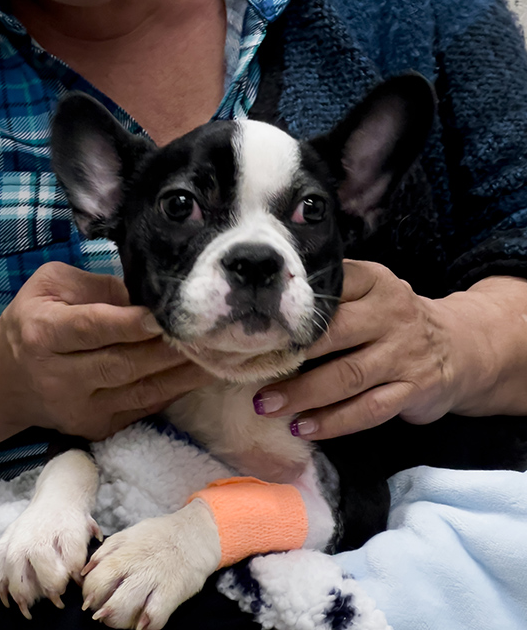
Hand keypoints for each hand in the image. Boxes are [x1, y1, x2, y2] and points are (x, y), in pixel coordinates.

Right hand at [0, 262, 211, 439]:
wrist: (6, 379)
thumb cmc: (34, 318)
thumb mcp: (51, 286)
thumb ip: (97, 286)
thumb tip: (145, 295)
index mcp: (42, 333)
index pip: (92, 328)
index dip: (130, 323)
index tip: (164, 314)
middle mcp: (59, 376)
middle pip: (122, 363)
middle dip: (169, 349)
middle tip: (210, 331)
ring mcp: (79, 408)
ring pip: (140, 391)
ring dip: (183, 373)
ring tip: (221, 353)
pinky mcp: (96, 427)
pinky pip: (143, 407)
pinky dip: (175, 390)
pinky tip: (204, 372)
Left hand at [253, 260, 472, 439]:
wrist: (458, 346)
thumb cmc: (392, 319)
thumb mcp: (370, 292)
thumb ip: (333, 294)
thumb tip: (265, 309)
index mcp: (374, 281)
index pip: (332, 286)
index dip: (293, 307)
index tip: (258, 324)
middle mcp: (391, 314)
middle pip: (335, 332)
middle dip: (291, 355)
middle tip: (252, 370)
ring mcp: (404, 353)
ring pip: (348, 376)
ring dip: (304, 394)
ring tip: (268, 406)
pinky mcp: (414, 389)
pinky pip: (369, 409)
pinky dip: (334, 422)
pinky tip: (305, 428)